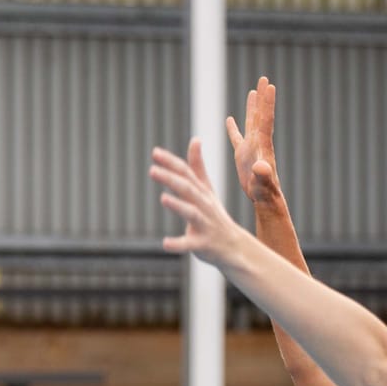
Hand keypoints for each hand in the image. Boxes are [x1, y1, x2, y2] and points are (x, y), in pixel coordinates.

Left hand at [153, 139, 247, 268]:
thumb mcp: (207, 190)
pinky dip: (179, 244)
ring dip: (178, 205)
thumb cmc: (215, 216)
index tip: (154, 152)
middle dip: (171, 179)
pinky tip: (165, 243)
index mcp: (202, 192)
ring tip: (163, 198)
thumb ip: (198, 167)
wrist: (234, 246)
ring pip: (192, 213)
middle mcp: (204, 205)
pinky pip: (190, 244)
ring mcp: (205, 225)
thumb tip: (195, 139)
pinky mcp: (203, 244)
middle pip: (188, 189)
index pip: (186, 173)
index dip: (171, 163)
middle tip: (152, 170)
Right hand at [226, 77, 284, 206]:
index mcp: (262, 146)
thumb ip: (262, 175)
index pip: (265, 119)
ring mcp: (251, 148)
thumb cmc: (264, 193)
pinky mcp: (243, 156)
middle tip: (264, 78)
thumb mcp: (262, 184)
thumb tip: (260, 167)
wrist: (265, 200)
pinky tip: (230, 118)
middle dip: (262, 97)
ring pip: (251, 122)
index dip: (266, 103)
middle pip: (260, 115)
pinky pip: (237, 137)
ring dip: (252, 107)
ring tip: (253, 91)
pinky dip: (233, 128)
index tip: (269, 85)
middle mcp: (258, 143)